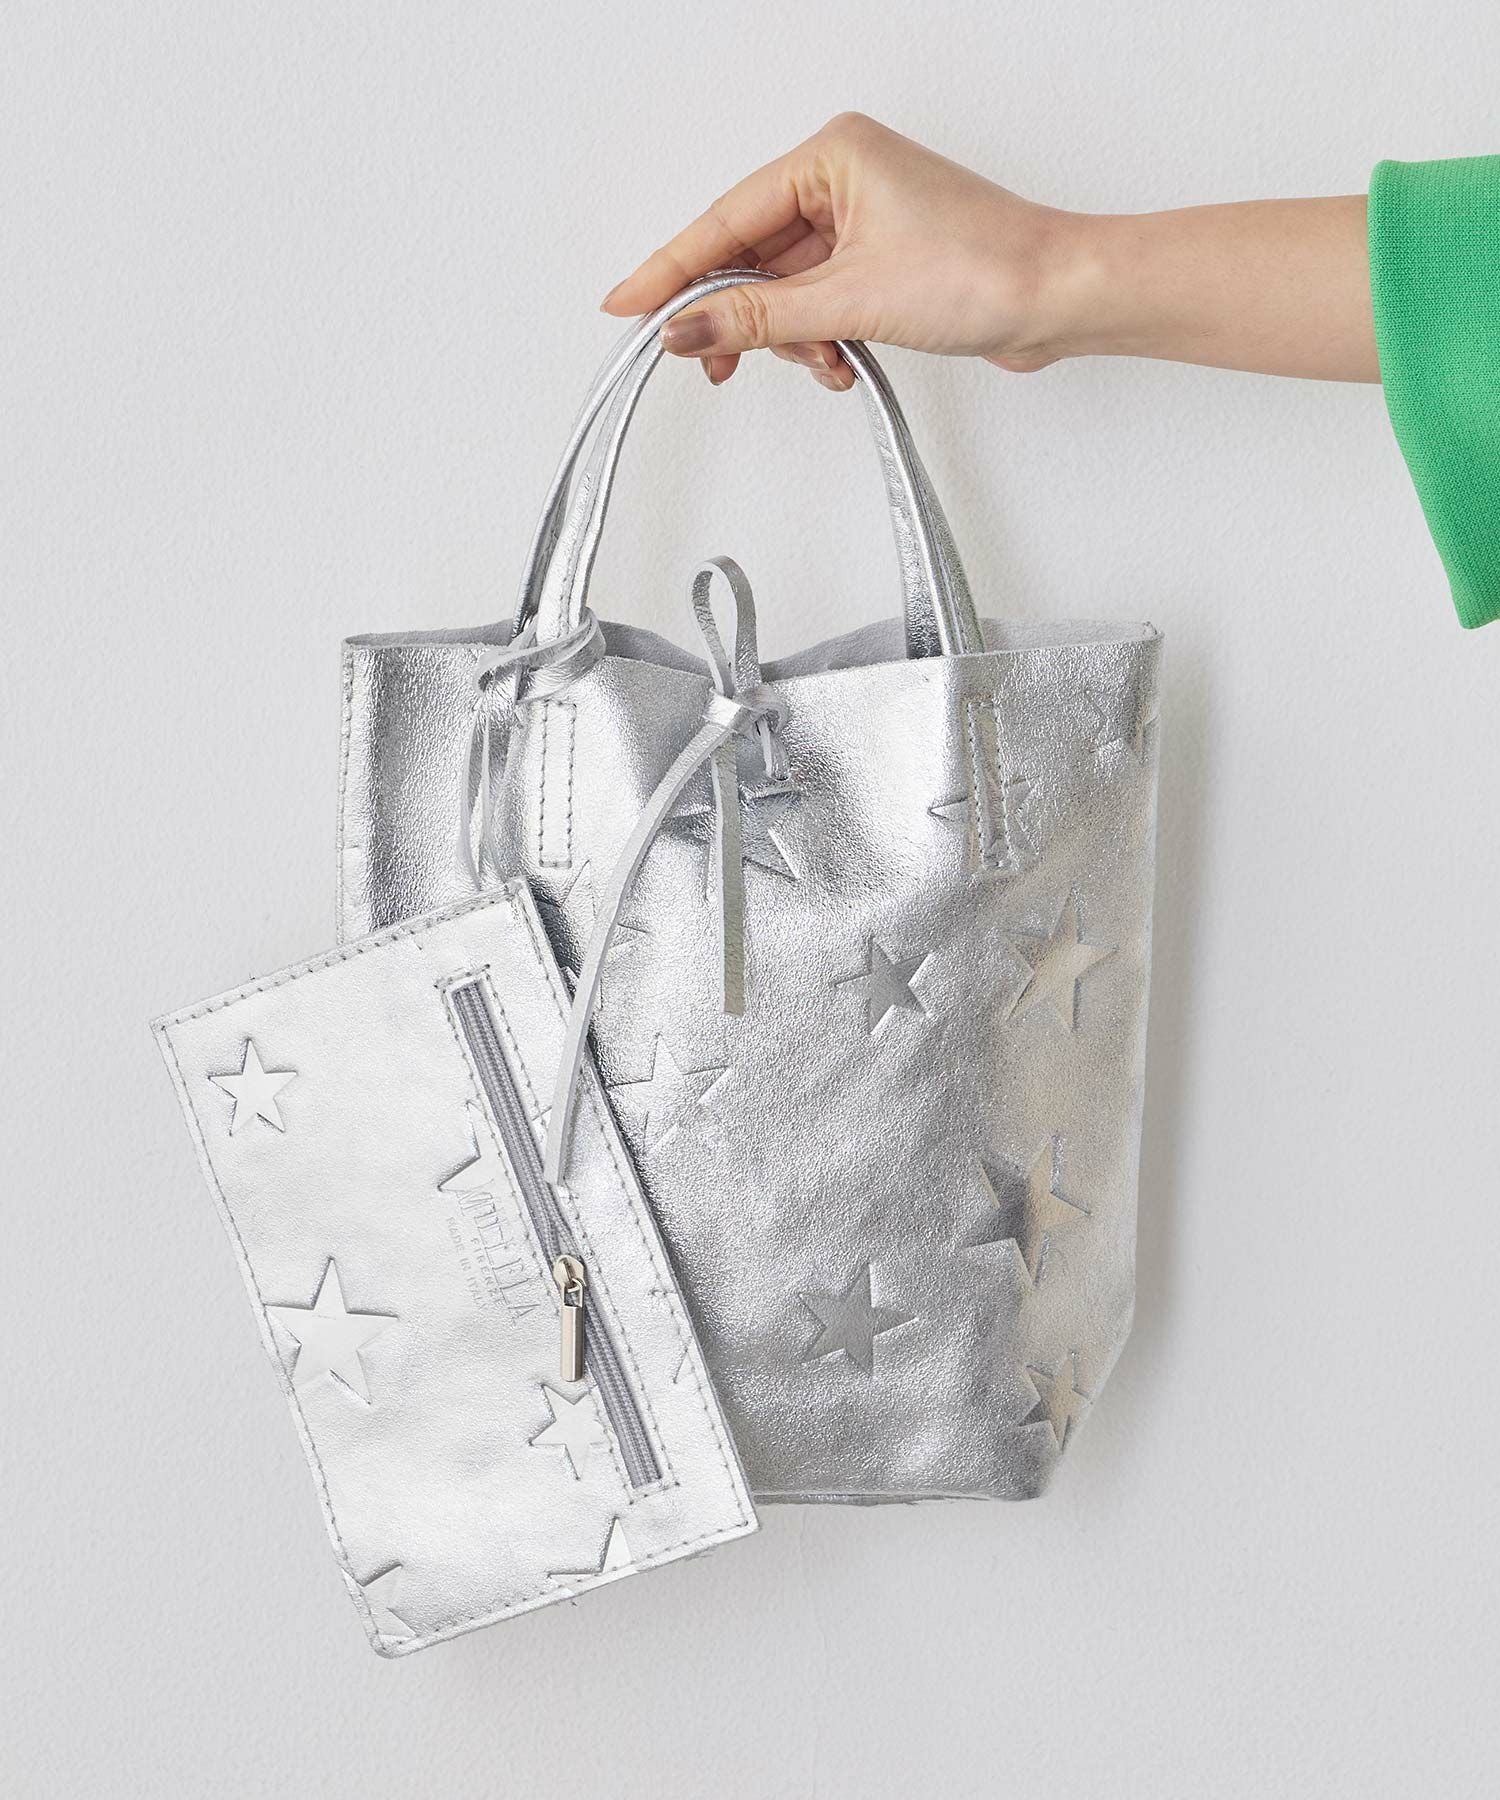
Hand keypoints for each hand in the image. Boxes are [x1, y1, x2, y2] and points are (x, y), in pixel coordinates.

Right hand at [601, 112, 1078, 388]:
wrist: (1059, 298)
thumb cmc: (983, 270)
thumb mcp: (849, 300)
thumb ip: (757, 319)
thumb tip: (686, 330)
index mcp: (832, 156)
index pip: (726, 220)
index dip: (671, 270)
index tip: (626, 306)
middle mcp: (843, 178)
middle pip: (751, 256)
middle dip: (741, 318)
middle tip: (710, 365)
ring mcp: (863, 220)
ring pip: (785, 289)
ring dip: (791, 338)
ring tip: (821, 364)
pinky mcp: (882, 260)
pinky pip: (819, 302)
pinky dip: (819, 338)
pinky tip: (840, 362)